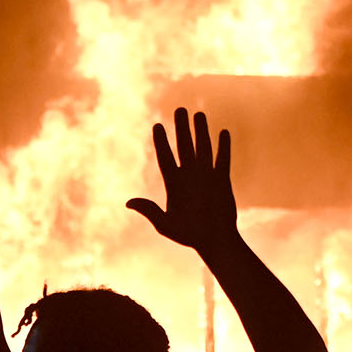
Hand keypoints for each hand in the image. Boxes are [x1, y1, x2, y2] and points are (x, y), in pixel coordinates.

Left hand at [128, 107, 236, 249]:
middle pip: (184, 146)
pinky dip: (223, 146)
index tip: (157, 126)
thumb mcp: (166, 225)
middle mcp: (189, 176)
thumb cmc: (189, 236)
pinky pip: (223, 159)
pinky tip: (223, 132)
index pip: (165, 157)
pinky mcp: (222, 180)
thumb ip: (150, 211)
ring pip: (203, 148)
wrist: (215, 241)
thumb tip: (129, 203)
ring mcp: (206, 176)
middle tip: (179, 109)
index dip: (161, 141)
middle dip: (181, 128)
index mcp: (174, 184)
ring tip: (199, 114)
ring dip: (201, 131)